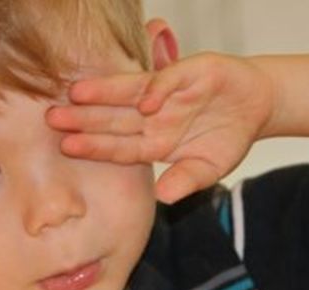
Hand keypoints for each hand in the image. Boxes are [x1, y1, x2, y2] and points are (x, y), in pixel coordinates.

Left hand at [46, 52, 274, 203]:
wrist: (256, 105)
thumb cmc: (227, 138)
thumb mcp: (209, 169)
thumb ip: (186, 181)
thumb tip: (163, 196)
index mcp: (154, 143)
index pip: (118, 146)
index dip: (94, 146)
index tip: (67, 147)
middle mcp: (153, 117)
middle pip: (114, 118)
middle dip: (85, 118)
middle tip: (53, 118)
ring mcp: (168, 94)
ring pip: (131, 93)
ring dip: (105, 93)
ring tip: (77, 94)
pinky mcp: (188, 73)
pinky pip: (169, 79)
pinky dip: (159, 88)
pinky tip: (145, 99)